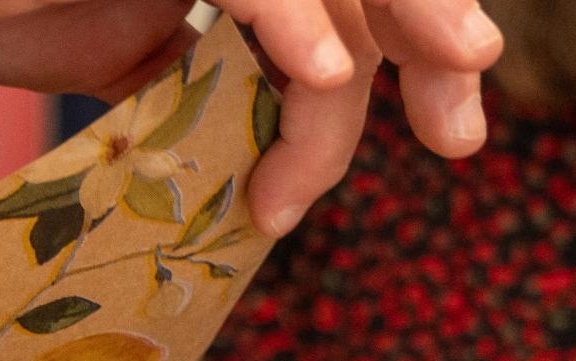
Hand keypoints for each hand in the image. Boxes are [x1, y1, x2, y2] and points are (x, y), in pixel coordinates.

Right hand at [0, 0, 504, 234]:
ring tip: (443, 92)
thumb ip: (206, 76)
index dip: (418, 35)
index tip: (450, 125)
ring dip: (391, 23)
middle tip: (459, 128)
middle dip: (434, 28)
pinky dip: (289, 11)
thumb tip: (272, 133)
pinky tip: (318, 72)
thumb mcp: (116, 50)